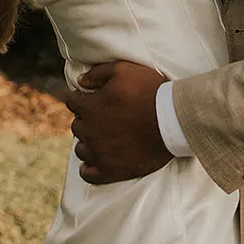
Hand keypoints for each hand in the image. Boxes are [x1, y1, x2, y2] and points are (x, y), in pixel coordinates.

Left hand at [64, 60, 171, 183]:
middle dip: (87, 119)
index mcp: (90, 107)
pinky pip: (88, 174)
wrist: (172, 119)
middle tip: (103, 116)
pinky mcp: (111, 171)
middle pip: (77, 125)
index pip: (72, 102)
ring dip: (88, 142)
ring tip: (103, 137)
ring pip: (81, 149)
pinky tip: (96, 160)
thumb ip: (98, 73)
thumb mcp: (123, 70)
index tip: (93, 99)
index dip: (82, 98)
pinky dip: (89, 167)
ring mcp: (99, 153)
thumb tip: (80, 82)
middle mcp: (90, 132)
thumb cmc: (149, 91)